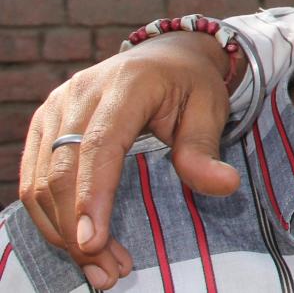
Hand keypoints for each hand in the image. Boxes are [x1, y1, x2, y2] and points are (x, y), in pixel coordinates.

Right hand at [18, 31, 242, 288]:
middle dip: (77, 227)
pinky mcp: (45, 123)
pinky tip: (76, 241)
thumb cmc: (191, 84)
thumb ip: (205, 149)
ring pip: (40, 178)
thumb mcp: (210, 109)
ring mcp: (57, 106)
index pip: (99, 145)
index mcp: (127, 85)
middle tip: (106, 271)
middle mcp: (81, 92)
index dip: (91, 196)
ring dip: (61, 228)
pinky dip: (49, 215)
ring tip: (97, 265)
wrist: (166, 56)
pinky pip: (34, 176)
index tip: (93, 242)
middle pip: (62, 169)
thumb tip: (225, 186)